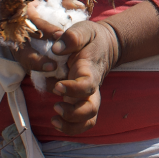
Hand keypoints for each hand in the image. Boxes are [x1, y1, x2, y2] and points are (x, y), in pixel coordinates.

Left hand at [34, 19, 121, 133]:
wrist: (104, 46)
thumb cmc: (92, 39)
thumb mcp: (84, 30)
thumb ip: (72, 37)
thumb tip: (56, 49)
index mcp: (90, 70)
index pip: (87, 85)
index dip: (73, 89)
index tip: (57, 86)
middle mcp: (91, 87)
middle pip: (91, 109)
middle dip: (74, 114)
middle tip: (56, 107)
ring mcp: (87, 97)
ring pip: (88, 119)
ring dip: (71, 125)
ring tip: (54, 119)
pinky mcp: (82, 102)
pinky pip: (82, 122)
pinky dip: (70, 127)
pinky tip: (55, 121)